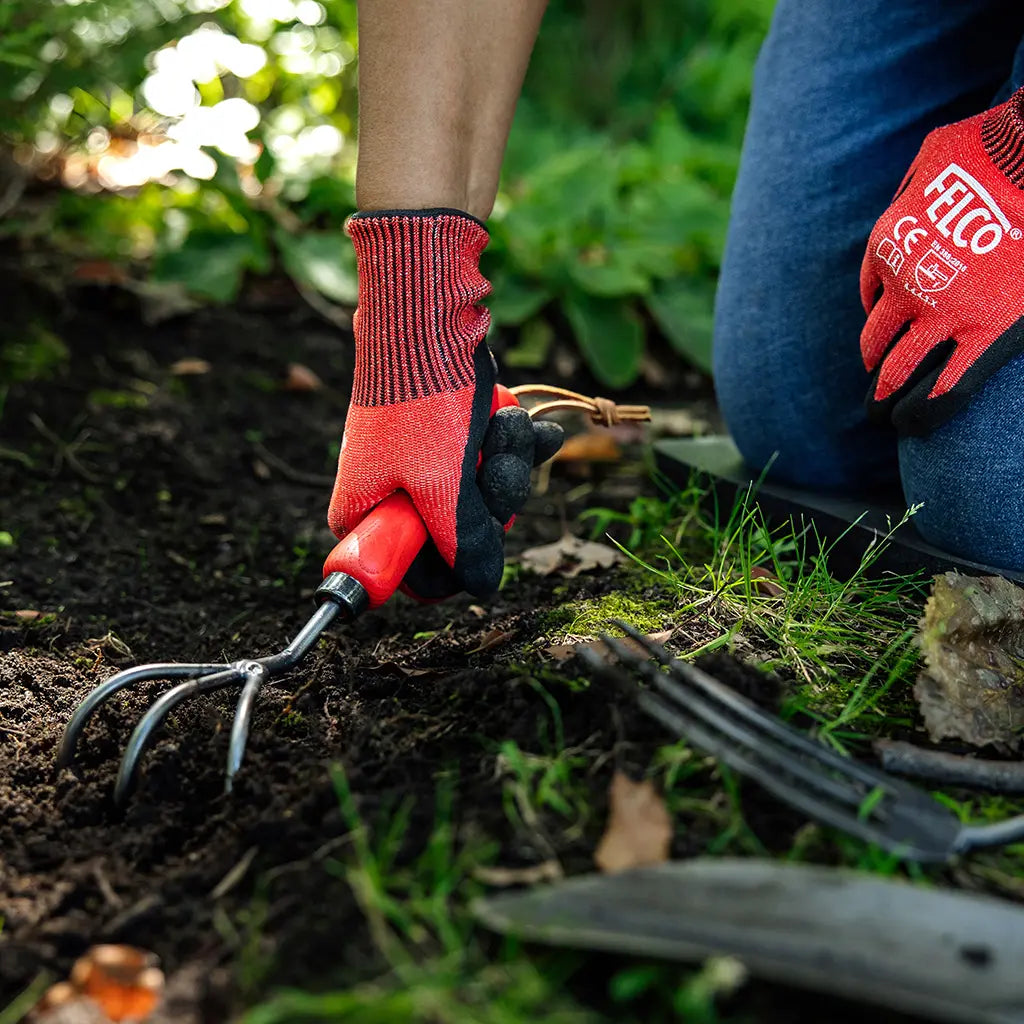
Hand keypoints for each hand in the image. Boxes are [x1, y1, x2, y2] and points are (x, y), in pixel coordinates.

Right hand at [328, 210, 561, 598]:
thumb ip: (462, 542)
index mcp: (366, 512)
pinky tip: (529, 425)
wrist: (427, 313)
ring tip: (504, 424)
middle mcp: (390, 491)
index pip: (413, 572)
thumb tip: (481, 586)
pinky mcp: (446, 434)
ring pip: (480, 495)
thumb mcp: (443, 485)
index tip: (477, 543)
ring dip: (506, 463)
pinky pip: (487, 458)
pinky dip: (510, 442)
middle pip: (458, 534)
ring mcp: (420, 461)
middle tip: (494, 466)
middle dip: (493, 500)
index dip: (453, 567)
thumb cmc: (422, 400)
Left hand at [860, 88, 1023, 433]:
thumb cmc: (992, 143)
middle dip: (874, 361)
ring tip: (884, 413)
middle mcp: (904, 286)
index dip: (878, 309)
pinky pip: (947, 385)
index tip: (887, 323)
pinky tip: (917, 425)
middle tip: (875, 382)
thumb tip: (915, 192)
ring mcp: (943, 314)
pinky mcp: (987, 332)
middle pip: (875, 338)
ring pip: (899, 368)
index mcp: (886, 246)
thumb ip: (916, 183)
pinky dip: (928, 409)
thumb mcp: (934, 152)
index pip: (871, 291)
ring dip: (886, 394)